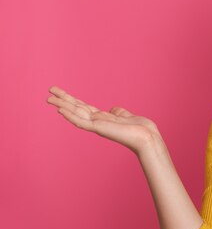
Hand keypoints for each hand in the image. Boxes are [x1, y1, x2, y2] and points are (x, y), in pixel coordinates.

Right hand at [47, 86, 161, 155]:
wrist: (146, 137)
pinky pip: (81, 122)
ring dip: (62, 105)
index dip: (71, 100)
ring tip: (49, 98)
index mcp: (103, 118)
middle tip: (48, 92)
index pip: (83, 107)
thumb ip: (118, 112)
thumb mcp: (126, 116)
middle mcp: (97, 121)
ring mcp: (97, 125)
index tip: (60, 93)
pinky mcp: (98, 129)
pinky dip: (70, 116)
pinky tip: (60, 110)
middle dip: (63, 100)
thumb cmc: (140, 128)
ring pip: (75, 113)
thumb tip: (113, 109)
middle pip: (76, 108)